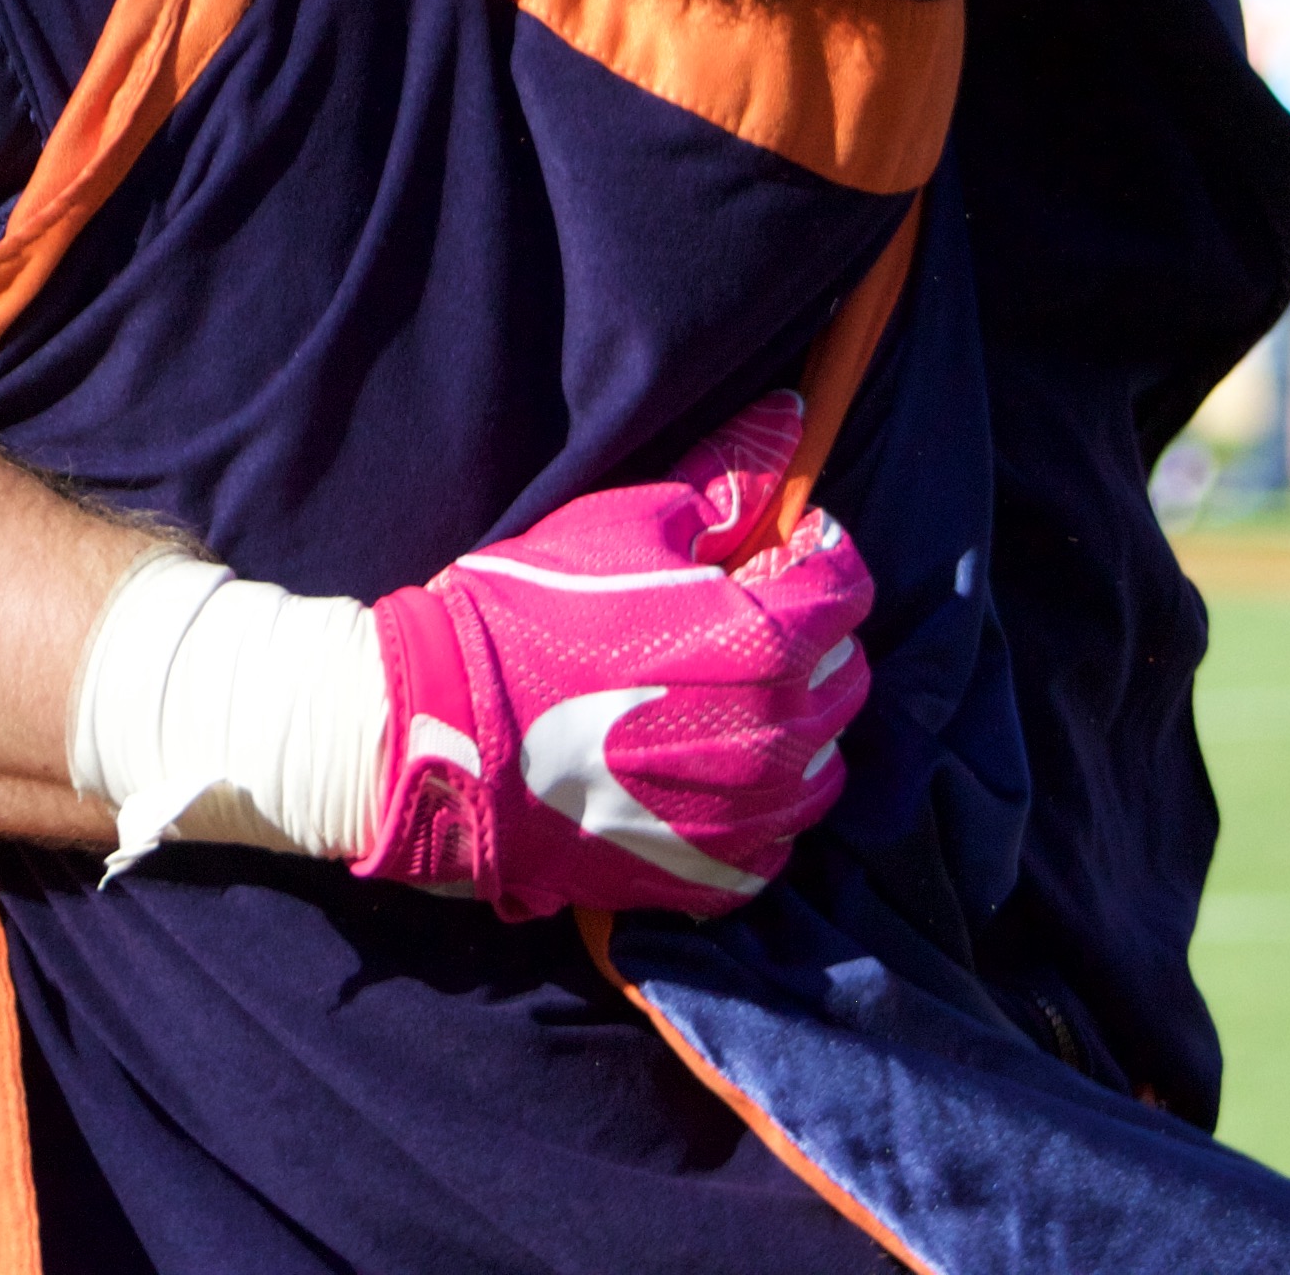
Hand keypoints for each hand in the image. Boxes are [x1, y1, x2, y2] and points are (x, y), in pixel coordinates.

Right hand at [350, 392, 871, 921]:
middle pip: (846, 674)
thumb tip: (792, 414)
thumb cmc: (527, 618)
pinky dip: (758, 803)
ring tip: (722, 700)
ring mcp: (753, 816)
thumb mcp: (620, 527)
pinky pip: (778, 837)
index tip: (776, 549)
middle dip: (809, 638)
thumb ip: (722, 478)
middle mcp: (781, 735)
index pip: (847, 587)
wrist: (442, 735)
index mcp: (767, 640)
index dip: (816, 556)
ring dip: (791, 723)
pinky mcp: (719, 875)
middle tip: (740, 620)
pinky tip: (698, 771)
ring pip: (821, 762)